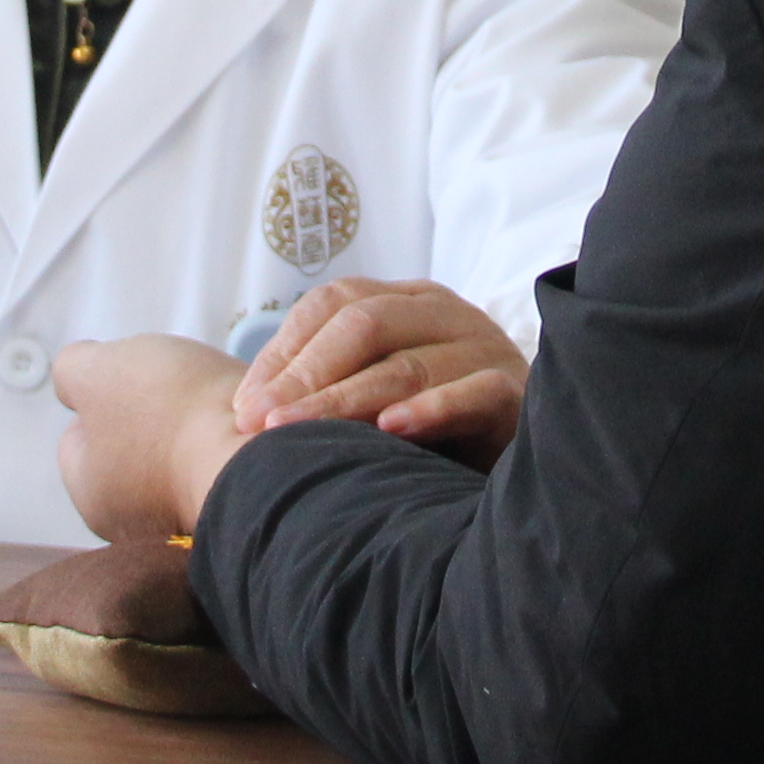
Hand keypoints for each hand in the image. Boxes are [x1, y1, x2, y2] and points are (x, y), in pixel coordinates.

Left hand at [54, 335, 251, 547]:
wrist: (258, 454)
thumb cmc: (168, 415)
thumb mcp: (94, 370)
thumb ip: (70, 369)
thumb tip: (76, 380)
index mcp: (90, 495)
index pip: (78, 437)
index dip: (99, 395)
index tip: (131, 379)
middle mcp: (131, 523)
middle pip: (128, 448)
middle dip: (149, 414)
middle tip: (173, 389)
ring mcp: (182, 523)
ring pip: (175, 455)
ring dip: (190, 427)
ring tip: (210, 404)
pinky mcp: (230, 513)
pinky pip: (215, 466)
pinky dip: (222, 441)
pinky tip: (234, 424)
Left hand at [232, 277, 528, 463]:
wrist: (521, 463)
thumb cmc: (433, 430)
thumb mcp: (377, 396)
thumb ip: (329, 386)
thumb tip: (244, 410)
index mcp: (406, 301)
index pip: (332, 303)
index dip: (282, 351)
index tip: (243, 406)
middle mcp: (444, 312)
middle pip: (363, 325)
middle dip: (304, 376)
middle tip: (260, 424)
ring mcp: (484, 347)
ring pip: (407, 364)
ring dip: (345, 400)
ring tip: (297, 431)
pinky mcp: (515, 391)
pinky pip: (473, 393)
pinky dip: (431, 410)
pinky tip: (391, 429)